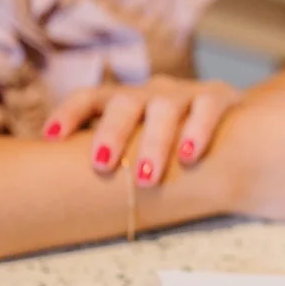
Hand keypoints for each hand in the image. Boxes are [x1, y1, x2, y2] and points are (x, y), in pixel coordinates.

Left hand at [44, 76, 242, 185]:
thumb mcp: (139, 145)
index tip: (50, 138)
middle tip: (103, 165)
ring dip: (154, 141)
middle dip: (112, 132)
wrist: (235, 128)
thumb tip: (58, 193)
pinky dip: (198, 130)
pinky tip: (189, 156)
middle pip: (125, 102)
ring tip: (146, 177)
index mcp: (124, 101)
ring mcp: (185, 93)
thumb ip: (111, 158)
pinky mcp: (219, 97)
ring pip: (165, 107)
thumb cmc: (172, 145)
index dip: (68, 113)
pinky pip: (207, 108)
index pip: (90, 97)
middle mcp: (151, 92)